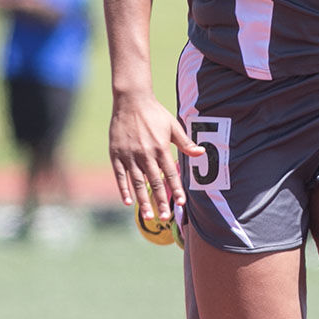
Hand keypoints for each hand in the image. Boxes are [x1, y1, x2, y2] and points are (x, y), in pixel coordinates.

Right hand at [109, 91, 205, 222]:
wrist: (131, 101)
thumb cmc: (155, 114)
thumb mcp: (173, 126)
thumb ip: (186, 142)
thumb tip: (201, 153)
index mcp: (160, 148)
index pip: (170, 173)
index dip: (176, 189)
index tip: (181, 203)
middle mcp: (145, 154)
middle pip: (154, 182)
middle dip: (160, 201)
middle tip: (164, 217)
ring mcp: (129, 156)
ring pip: (137, 183)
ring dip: (143, 201)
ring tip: (148, 216)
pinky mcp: (116, 155)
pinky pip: (120, 176)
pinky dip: (124, 190)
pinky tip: (129, 202)